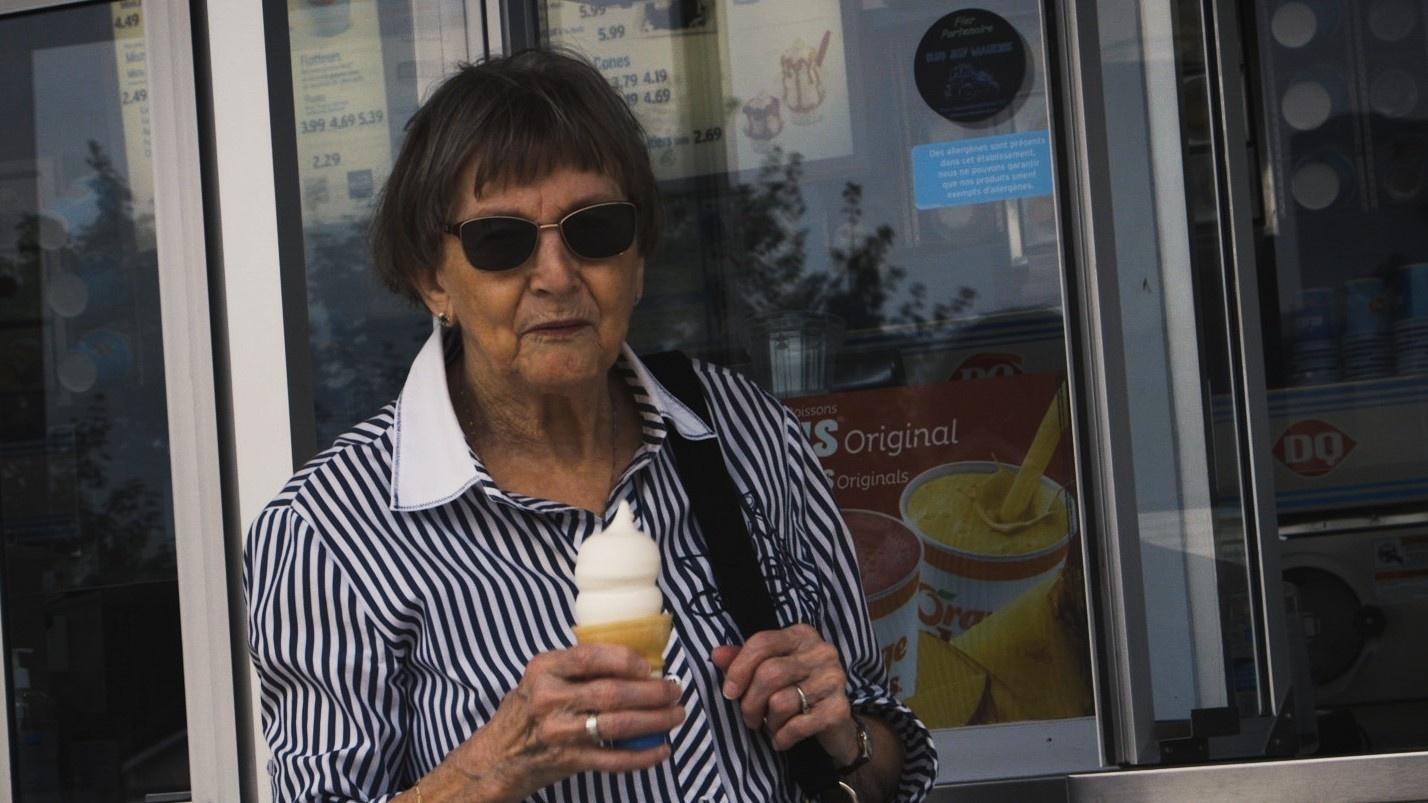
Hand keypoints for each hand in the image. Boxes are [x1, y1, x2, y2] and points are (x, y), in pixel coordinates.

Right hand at [449, 644, 684, 799]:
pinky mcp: (567, 761)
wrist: (494, 758)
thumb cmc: (525, 712)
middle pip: (612, 692)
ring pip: (618, 724)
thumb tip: (636, 663)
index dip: (626, 660)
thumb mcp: (541, 678)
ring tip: (676, 715)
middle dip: (653, 692)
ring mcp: (558, 732)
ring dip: (655, 721)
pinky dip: (643, 755)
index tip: (650, 666)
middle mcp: (549, 698)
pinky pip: (613, 759)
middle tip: (675, 691)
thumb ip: (576, 668)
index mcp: (545, 669)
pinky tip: (661, 750)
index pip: (590, 657)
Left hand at [711, 624, 859, 765]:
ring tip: (770, 726)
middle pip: (770, 673)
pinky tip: (780, 740)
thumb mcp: (769, 670)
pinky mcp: (840, 709)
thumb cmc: (796, 690)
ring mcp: (834, 679)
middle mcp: (821, 652)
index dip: (739, 668)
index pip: (762, 642)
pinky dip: (781, 737)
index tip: (729, 692)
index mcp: (802, 635)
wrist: (835, 722)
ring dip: (768, 722)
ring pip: (781, 702)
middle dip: (750, 702)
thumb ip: (743, 660)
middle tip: (749, 718)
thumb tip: (717, 654)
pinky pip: (797, 726)